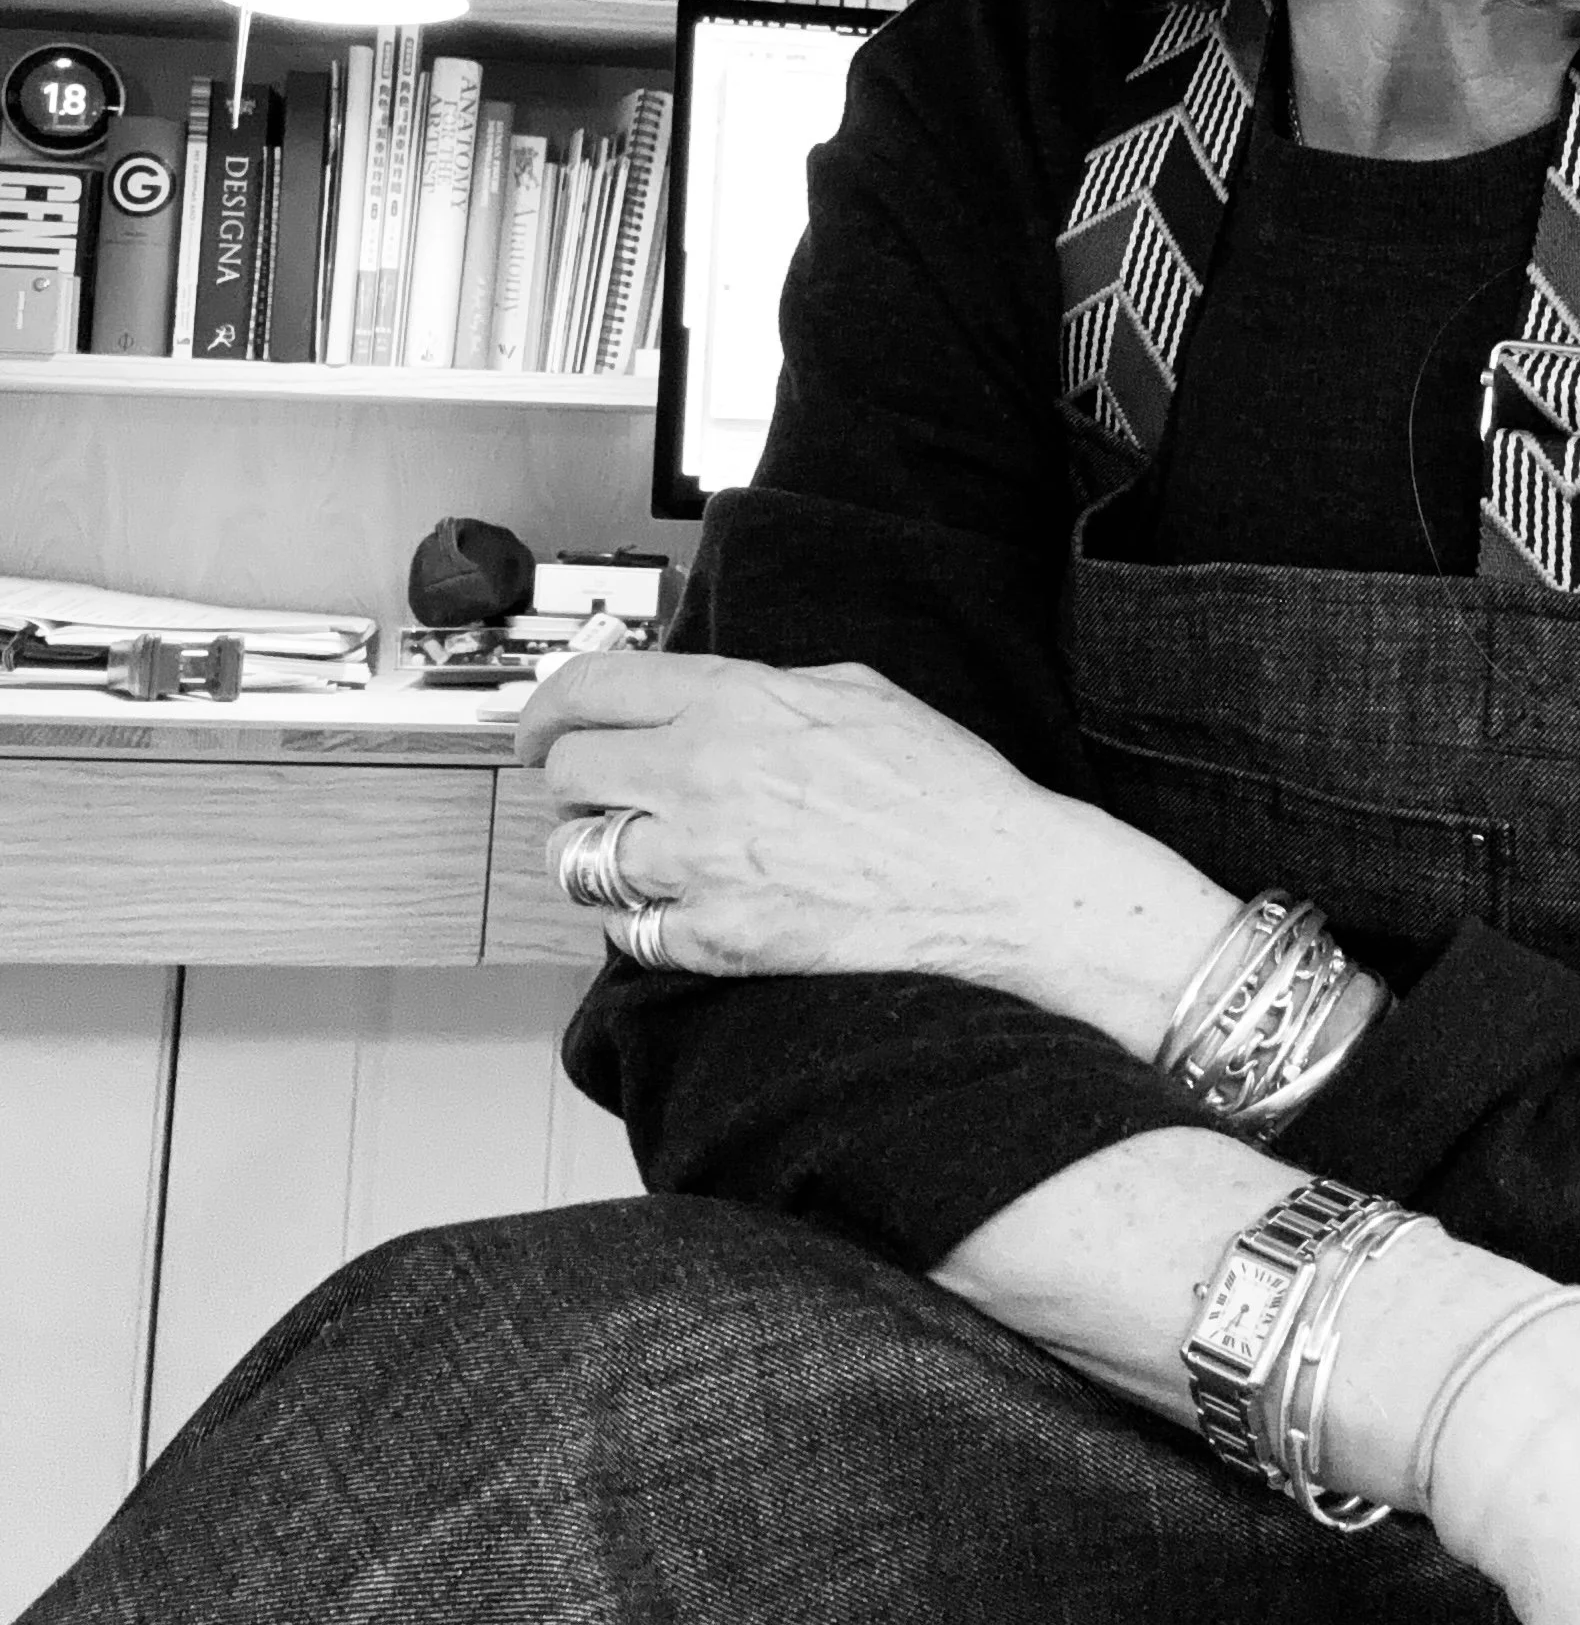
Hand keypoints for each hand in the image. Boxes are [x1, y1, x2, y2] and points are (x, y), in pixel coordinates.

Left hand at [514, 648, 1063, 982]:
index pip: (589, 688)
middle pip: (567, 775)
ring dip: (593, 853)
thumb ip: (761, 685)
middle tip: (589, 790)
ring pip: (579, 858)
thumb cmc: (946, 788)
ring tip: (627, 852)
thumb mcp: (855, 689)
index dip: (545, 707)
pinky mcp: (717, 939)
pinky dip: (635, 920)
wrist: (996, 883)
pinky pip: (625, 931)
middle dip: (568, 780)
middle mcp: (704, 776)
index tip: (539, 725)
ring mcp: (703, 864)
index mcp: (736, 702)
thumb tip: (702, 690)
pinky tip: (671, 906)